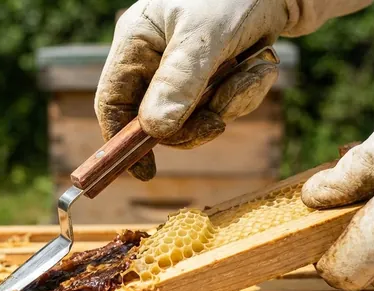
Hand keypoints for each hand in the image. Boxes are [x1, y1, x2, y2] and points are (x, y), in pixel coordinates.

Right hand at [95, 0, 373, 180]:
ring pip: (197, 115)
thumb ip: (180, 82)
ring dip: (230, 101)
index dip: (121, 140)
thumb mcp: (207, 36)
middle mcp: (158, 56)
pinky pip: (225, 103)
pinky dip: (246, 91)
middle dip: (193, 123)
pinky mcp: (218, 71)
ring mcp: (188, 66)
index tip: (143, 172)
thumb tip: (156, 131)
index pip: (113, 100)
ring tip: (252, 68)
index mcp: (138, 41)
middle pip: (157, 118)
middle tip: (218, 119)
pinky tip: (259, 65)